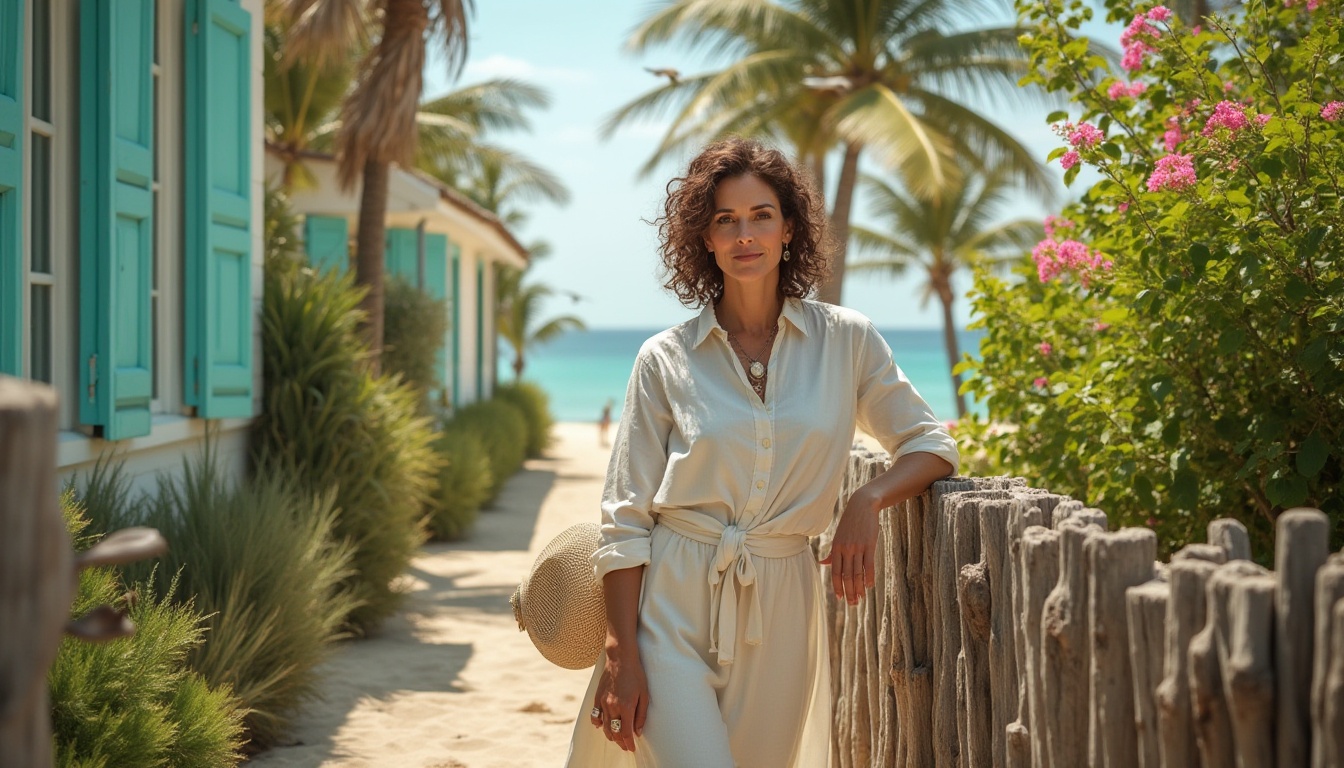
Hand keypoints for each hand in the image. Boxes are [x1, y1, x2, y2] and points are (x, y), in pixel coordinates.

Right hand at [590, 647, 649, 751]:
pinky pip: (595, 714)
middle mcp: (612, 706)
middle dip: (620, 742)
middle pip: (613, 732)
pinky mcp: (597, 697)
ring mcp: (603, 702)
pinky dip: (597, 723)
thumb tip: (638, 732)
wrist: (620, 658)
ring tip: (616, 739)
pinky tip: (601, 726)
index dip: (628, 743)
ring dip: (610, 735)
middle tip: (626, 746)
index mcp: (626, 707)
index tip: (632, 748)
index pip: (625, 732)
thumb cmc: (636, 675)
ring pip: (604, 726)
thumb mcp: (644, 695)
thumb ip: (641, 715)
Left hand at [820, 487, 879, 604]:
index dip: (837, 586)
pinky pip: (869, 565)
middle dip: (849, 592)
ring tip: (861, 598)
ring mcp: (857, 547)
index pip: (835, 572)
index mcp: (836, 548)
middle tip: (852, 604)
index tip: (839, 598)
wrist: (862, 506)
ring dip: (859, 588)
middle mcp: (845, 549)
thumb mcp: (838, 536)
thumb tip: (823, 563)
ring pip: (857, 573)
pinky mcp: (869, 545)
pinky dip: (869, 577)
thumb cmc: (849, 523)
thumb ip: (832, 552)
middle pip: (846, 576)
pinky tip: (870, 586)